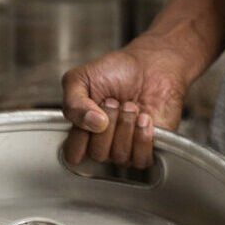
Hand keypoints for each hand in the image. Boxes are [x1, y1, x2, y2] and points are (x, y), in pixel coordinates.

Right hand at [60, 39, 187, 168]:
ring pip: (119, 156)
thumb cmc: (116, 71)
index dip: (81, 135)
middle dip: (109, 123)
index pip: (74, 153)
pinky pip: (141, 160)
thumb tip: (92, 124)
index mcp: (82, 129)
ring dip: (126, 125)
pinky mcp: (147, 149)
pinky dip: (142, 137)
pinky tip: (145, 117)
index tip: (91, 108)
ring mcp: (125, 148)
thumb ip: (73, 103)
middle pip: (97, 154)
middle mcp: (102, 143)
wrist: (151, 65)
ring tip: (131, 105)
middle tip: (114, 101)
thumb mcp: (81, 78)